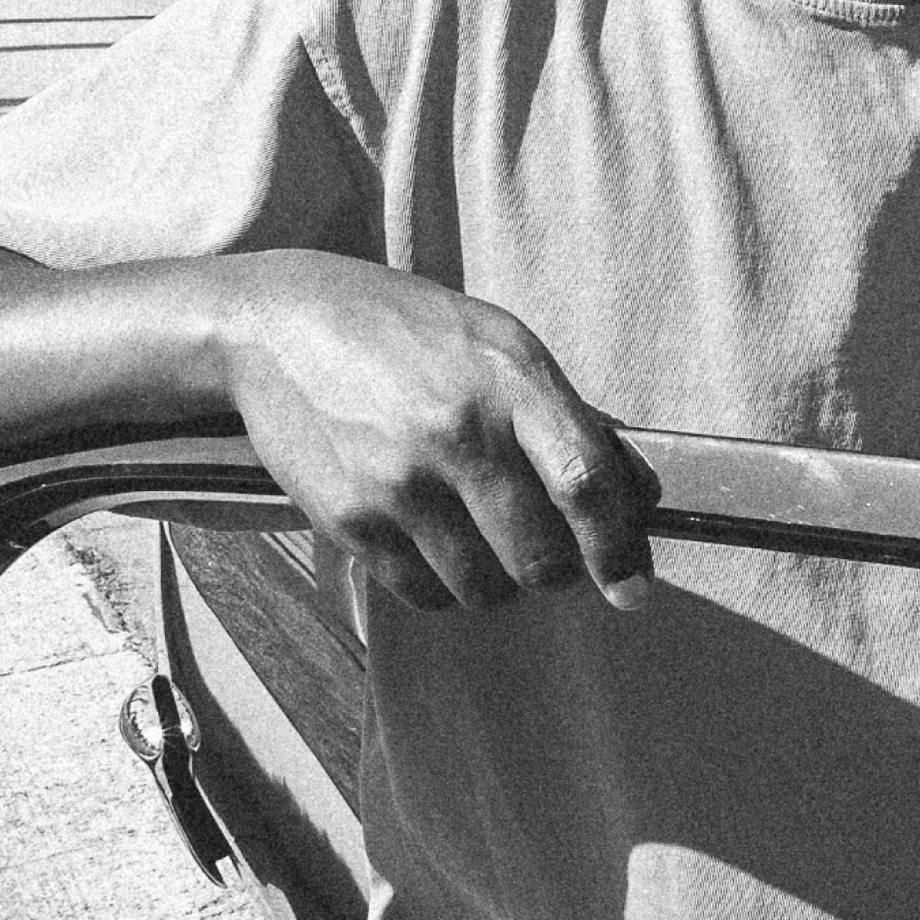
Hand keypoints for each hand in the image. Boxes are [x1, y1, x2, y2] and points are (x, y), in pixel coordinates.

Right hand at [216, 249, 657, 611]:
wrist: (283, 326)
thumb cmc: (408, 332)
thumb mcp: (498, 342)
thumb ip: (565, 415)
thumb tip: (636, 493)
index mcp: (511, 380)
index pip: (585, 480)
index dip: (618, 545)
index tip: (632, 585)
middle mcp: (459, 432)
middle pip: (540, 555)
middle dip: (554, 569)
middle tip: (545, 554)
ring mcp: (401, 481)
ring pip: (485, 587)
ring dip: (497, 580)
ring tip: (480, 539)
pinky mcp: (351, 519)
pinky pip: (424, 593)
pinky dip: (442, 585)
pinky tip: (433, 542)